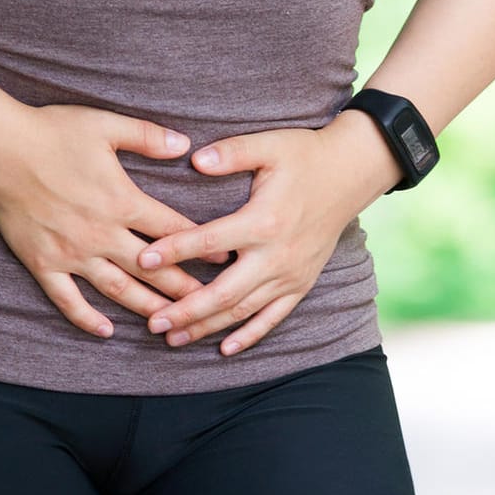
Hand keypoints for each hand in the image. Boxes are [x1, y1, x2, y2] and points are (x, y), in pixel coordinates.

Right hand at [0, 103, 232, 339]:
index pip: (172, 230)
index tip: (224, 260)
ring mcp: (72, 253)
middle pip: (153, 269)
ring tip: (171, 324)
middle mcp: (101, 234)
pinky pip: (68, 300)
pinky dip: (87, 319)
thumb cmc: (52, 133)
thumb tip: (186, 144)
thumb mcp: (105, 126)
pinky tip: (106, 331)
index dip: (201, 246)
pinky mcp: (44, 264)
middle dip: (184, 288)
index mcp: (122, 201)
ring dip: (147, 308)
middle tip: (211, 305)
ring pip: (118, 290)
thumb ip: (147, 137)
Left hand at [133, 112, 400, 354]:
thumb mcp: (269, 145)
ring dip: (207, 327)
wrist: (351, 173)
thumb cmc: (304, 155)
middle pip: (224, 292)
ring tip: (173, 338)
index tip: (143, 259)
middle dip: (186, 310)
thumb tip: (194, 159)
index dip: (175, 251)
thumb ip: (232, 153)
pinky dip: (249, 335)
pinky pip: (273, 317)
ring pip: (243, 310)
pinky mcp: (301, 283)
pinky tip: (225, 349)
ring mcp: (291, 274)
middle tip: (152, 321)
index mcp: (264, 221)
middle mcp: (277, 255)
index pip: (210, 242)